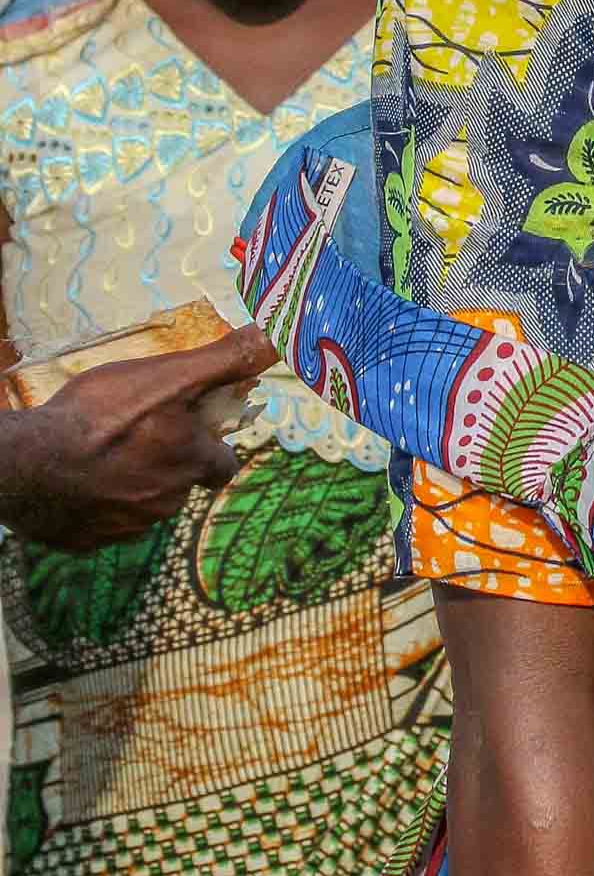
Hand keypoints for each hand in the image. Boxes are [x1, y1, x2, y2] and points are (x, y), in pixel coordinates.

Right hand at [0, 324, 275, 547]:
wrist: (32, 465)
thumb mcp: (172, 377)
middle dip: (168, 463)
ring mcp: (126, 526)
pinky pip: (102, 522)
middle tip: (138, 436)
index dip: (214, 450)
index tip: (200, 436)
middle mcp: (166, 502)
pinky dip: (96, 502)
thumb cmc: (104, 416)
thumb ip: (227, 359)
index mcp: (192, 463)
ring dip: (130, 482)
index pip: (223, 465)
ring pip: (142, 503)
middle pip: (180, 484)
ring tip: (100, 453)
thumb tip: (280, 336)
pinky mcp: (87, 539)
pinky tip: (75, 478)